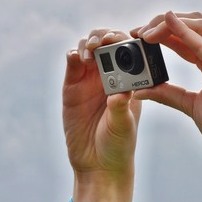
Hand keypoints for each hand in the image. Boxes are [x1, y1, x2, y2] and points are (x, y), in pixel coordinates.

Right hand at [62, 29, 140, 201]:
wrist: (97, 164)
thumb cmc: (118, 145)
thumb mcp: (123, 125)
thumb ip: (121, 107)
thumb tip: (121, 90)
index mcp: (128, 82)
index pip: (127, 51)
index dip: (122, 40)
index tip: (118, 41)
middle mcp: (110, 77)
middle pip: (106, 44)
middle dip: (102, 37)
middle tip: (100, 43)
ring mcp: (90, 81)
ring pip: (87, 50)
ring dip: (87, 44)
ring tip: (89, 54)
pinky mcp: (72, 88)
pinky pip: (72, 65)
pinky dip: (72, 56)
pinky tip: (75, 58)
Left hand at [131, 11, 201, 201]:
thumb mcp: (193, 106)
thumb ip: (169, 95)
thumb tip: (143, 90)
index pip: (188, 38)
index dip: (163, 33)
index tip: (138, 36)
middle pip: (193, 25)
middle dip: (163, 23)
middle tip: (137, 32)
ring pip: (200, 27)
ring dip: (170, 25)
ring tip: (145, 32)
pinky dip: (187, 33)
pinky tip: (169, 24)